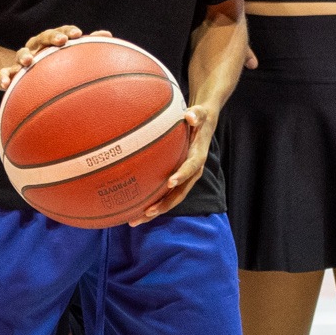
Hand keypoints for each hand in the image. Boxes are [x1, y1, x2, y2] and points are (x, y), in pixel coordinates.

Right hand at [0, 26, 97, 89]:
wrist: (22, 71)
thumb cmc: (51, 63)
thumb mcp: (65, 55)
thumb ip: (85, 46)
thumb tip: (108, 35)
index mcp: (51, 41)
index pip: (60, 32)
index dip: (68, 31)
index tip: (78, 34)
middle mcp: (37, 46)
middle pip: (43, 37)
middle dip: (52, 37)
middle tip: (62, 41)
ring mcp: (23, 59)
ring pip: (21, 53)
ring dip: (24, 55)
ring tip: (28, 61)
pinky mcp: (11, 72)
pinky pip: (5, 73)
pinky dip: (4, 77)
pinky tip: (6, 84)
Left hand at [136, 104, 215, 222]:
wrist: (203, 125)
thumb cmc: (198, 118)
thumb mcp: (199, 114)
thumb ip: (196, 115)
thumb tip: (189, 116)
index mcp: (197, 158)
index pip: (191, 169)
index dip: (182, 176)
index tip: (170, 182)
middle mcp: (192, 173)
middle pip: (179, 194)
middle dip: (164, 205)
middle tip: (148, 212)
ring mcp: (184, 179)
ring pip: (170, 199)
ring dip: (154, 211)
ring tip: (134, 220)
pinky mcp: (176, 180)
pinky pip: (164, 194)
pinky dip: (151, 203)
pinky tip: (132, 209)